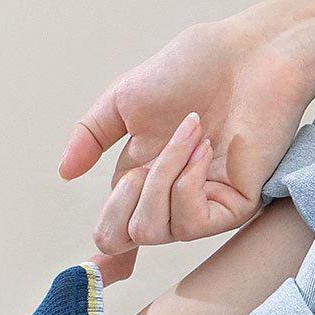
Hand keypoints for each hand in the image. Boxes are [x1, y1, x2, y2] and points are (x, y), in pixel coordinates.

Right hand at [60, 0, 314, 284]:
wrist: (250, 52)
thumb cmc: (195, 67)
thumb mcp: (124, 99)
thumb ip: (91, 135)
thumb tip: (64, 173)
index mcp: (145, 176)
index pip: (115, 231)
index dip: (103, 250)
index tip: (96, 261)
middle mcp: (172, 197)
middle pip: (124, 238)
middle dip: (120, 201)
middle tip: (139, 165)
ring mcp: (204, 203)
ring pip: (153, 230)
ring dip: (160, 177)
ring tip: (187, 132)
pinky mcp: (235, 206)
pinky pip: (190, 220)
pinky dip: (186, 180)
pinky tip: (203, 147)